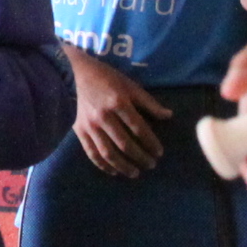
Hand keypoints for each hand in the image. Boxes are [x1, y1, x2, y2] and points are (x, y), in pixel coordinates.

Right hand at [66, 44, 170, 176]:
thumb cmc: (108, 78)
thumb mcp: (131, 86)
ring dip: (123, 166)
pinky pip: (91, 152)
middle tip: (151, 164)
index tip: (159, 152)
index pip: (139, 128)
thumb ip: (149, 103)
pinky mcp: (79, 130)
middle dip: (140, 157)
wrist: (77, 73)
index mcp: (118, 103)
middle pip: (125, 144)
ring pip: (108, 152)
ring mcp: (90, 125)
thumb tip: (169, 116)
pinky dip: (102, 165)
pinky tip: (113, 172)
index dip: (150, 142)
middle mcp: (104, 116)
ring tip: (135, 173)